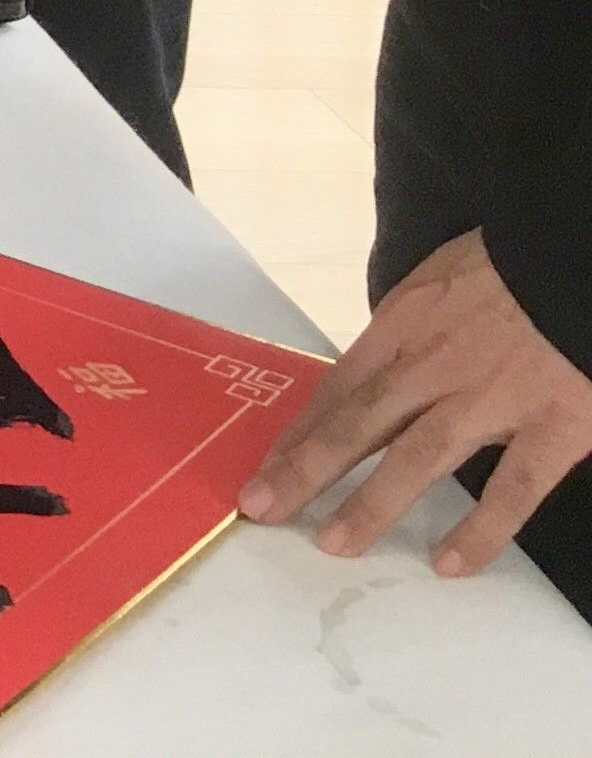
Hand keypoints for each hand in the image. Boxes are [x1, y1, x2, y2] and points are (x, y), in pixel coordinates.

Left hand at [240, 230, 591, 574]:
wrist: (576, 258)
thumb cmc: (511, 268)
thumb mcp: (438, 281)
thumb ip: (408, 330)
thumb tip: (377, 368)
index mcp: (404, 326)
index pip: (339, 387)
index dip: (301, 431)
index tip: (264, 466)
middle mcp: (435, 365)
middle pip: (358, 423)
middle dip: (305, 468)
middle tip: (261, 507)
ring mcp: (492, 398)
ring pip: (418, 457)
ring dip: (371, 503)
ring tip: (334, 545)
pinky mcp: (553, 425)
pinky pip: (513, 488)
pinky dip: (481, 529)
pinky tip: (448, 564)